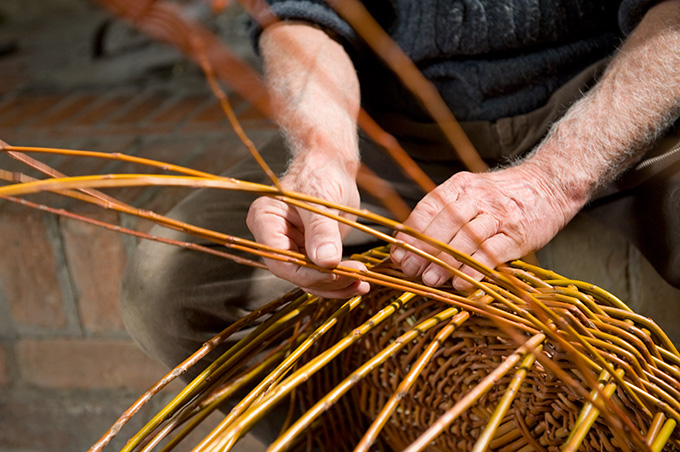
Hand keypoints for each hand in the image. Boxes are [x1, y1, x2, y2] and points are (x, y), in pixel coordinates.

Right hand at [247, 156, 369, 297]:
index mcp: (265, 219)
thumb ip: (321, 231)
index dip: (307, 273)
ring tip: (362, 284)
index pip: (280, 258)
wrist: (333, 166)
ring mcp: (290, 246)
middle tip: (356, 281)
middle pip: (294, 272)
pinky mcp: (308, 252)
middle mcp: (272, 236)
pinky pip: (321, 273)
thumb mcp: (321, 200)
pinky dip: (339, 278)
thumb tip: (326, 262)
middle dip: (326, 281)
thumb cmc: (321, 173)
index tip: (335, 274)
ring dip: (336, 285)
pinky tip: (358, 280)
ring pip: (309, 278)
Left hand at [390, 164, 576, 290]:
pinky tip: (461, 283)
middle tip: (411, 270)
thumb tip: (406, 243)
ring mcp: (499, 215)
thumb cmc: (503, 195)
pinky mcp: (518, 234)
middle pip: (444, 224)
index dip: (411, 232)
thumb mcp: (469, 194)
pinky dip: (474, 269)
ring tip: (430, 280)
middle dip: (424, 250)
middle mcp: (478, 197)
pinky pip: (491, 253)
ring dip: (445, 263)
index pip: (429, 208)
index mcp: (460, 186)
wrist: (549, 184)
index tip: (399, 253)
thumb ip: (441, 215)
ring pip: (466, 239)